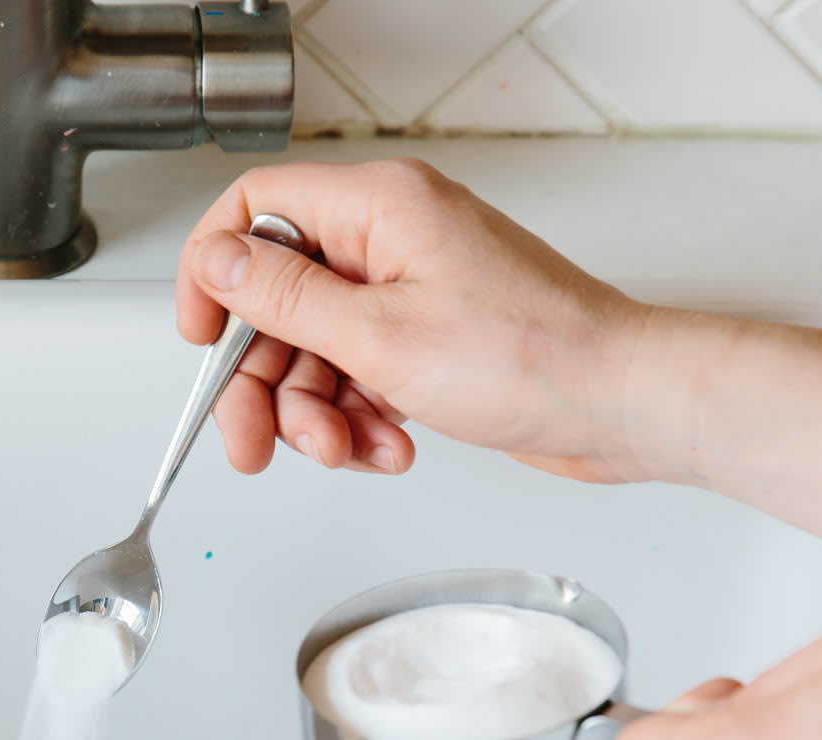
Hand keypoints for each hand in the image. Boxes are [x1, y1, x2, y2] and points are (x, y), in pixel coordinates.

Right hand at [174, 159, 647, 480]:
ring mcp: (412, 287)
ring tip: (349, 449)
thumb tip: (218, 264)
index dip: (214, 272)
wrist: (619, 403)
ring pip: (317, 349)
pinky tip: (390, 446)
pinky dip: (363, 419)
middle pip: (279, 299)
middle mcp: (393, 236)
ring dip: (319, 414)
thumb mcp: (379, 335)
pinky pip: (360, 374)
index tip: (202, 337)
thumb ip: (284, 299)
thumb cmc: (534, 357)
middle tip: (257, 443)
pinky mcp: (430, 335)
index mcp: (379, 207)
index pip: (257, 209)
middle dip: (265, 381)